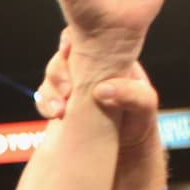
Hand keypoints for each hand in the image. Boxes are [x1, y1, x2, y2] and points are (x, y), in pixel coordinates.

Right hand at [35, 28, 158, 145]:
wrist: (125, 149)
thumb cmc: (139, 122)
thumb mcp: (146, 106)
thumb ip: (133, 94)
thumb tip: (101, 90)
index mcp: (107, 59)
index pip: (84, 39)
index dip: (70, 39)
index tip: (67, 50)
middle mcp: (86, 71)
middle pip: (60, 59)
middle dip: (58, 73)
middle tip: (68, 91)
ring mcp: (71, 89)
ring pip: (49, 80)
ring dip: (50, 93)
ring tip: (60, 111)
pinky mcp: (60, 107)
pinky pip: (43, 100)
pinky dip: (44, 106)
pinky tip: (55, 116)